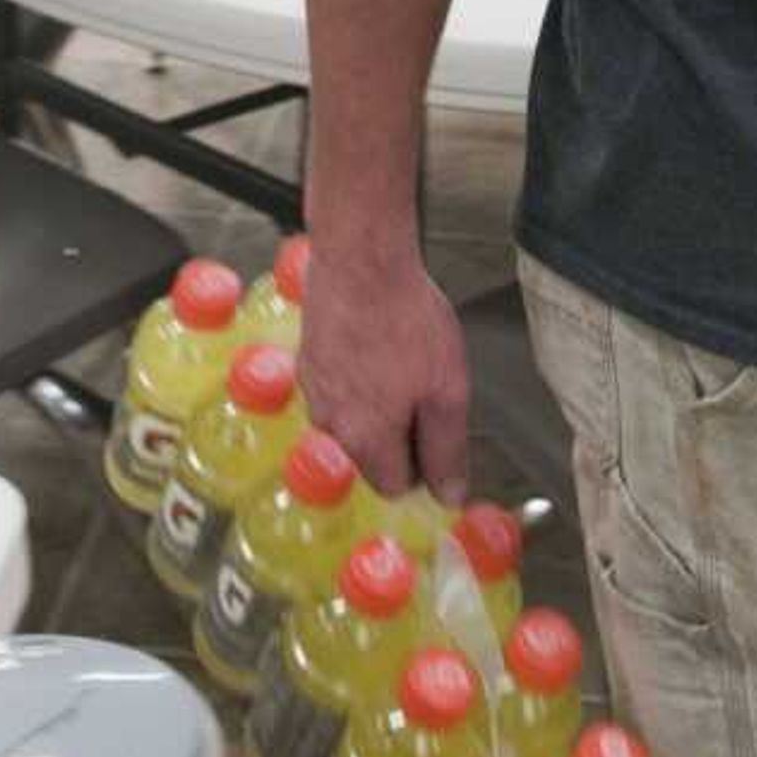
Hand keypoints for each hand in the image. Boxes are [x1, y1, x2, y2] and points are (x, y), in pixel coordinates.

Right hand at [297, 239, 471, 503]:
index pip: (396, 486)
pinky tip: (376, 345)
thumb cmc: (405, 319)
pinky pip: (338, 388)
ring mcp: (313, 392)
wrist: (360, 261)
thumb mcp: (446, 390)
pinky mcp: (307, 361)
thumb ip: (447, 450)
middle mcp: (331, 425)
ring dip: (377, 404)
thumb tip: (449, 495)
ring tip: (400, 360)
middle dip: (400, 435)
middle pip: (372, 455)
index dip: (423, 467)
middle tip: (424, 390)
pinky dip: (357, 377)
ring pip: (353, 420)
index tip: (438, 439)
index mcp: (367, 440)